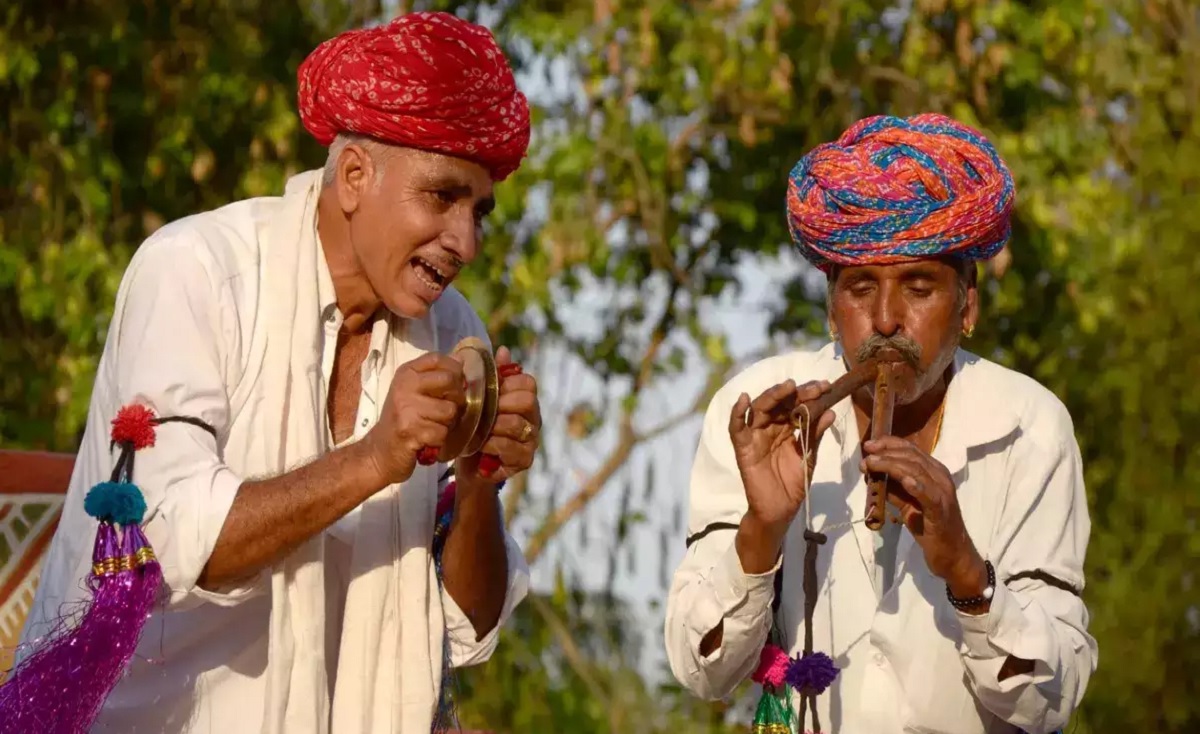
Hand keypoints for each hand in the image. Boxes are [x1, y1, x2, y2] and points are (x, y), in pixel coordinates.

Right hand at [363, 352, 465, 485]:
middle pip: (448, 380)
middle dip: (457, 398)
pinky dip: (440, 440)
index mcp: (406, 373)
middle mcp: (404, 386)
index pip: (436, 358)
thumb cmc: (402, 420)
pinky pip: (442, 432)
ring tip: (434, 426)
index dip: (454, 369)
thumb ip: (435, 376)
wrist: (380, 451)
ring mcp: (406, 408)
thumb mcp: (414, 392)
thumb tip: (461, 360)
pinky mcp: (410, 430)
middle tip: (449, 409)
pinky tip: (428, 439)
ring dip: (448, 423)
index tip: (456, 384)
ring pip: (449, 410)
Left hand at [456, 346, 540, 486]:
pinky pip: (511, 447)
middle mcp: (533, 419)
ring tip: (478, 431)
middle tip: (482, 412)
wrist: (470, 464)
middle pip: (528, 401)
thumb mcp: (479, 400)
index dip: (506, 384)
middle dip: (501, 404)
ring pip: (517, 424)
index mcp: (525, 400)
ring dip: (492, 427)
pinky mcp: (525, 459)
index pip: (528, 382)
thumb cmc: (475, 429)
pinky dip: (492, 445)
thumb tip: (503, 350)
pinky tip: (481, 447)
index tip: (486, 392)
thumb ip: (491, 376)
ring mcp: (532, 440)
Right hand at [729, 380, 835, 531]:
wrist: (780, 510)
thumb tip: (831, 412)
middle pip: (779, 403)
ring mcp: (755, 436)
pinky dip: (737, 413)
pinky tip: (743, 399)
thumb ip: (815, 434)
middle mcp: (770, 427)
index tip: (826, 387)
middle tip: (815, 388)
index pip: (795, 405)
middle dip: (796, 393)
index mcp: (786, 428)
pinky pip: (736, 428)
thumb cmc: (793, 484)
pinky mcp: (743, 448)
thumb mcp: (809, 456)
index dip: (809, 394)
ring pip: (759, 409)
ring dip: (772, 396)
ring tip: (787, 387)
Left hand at [860, 435, 986, 593]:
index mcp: (933, 472)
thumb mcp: (907, 505)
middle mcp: (940, 477)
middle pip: (912, 457)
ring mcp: (943, 493)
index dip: (889, 444)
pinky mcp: (942, 511)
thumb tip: (872, 475)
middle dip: (885, 453)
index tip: (869, 445)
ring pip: (917, 471)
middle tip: (866, 457)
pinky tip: (905, 481)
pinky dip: (917, 487)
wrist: (953, 554)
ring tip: (873, 464)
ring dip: (892, 465)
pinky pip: (930, 496)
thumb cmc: (929, 527)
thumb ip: (894, 490)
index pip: (911, 450)